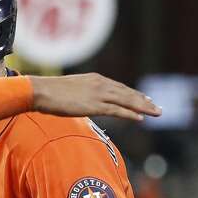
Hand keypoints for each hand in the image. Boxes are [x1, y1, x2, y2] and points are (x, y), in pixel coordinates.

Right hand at [31, 74, 160, 121]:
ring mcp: (98, 94)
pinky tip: (140, 118)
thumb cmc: (49, 93)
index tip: (145, 99)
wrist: (41, 91)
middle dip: (144, 101)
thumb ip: (81, 94)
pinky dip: (130, 113)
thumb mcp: (70, 91)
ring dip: (143, 107)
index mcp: (95, 79)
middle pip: (127, 93)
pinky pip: (117, 110)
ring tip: (156, 112)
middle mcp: (100, 84)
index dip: (134, 94)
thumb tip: (81, 101)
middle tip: (157, 107)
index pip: (119, 87)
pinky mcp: (94, 105)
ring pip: (127, 101)